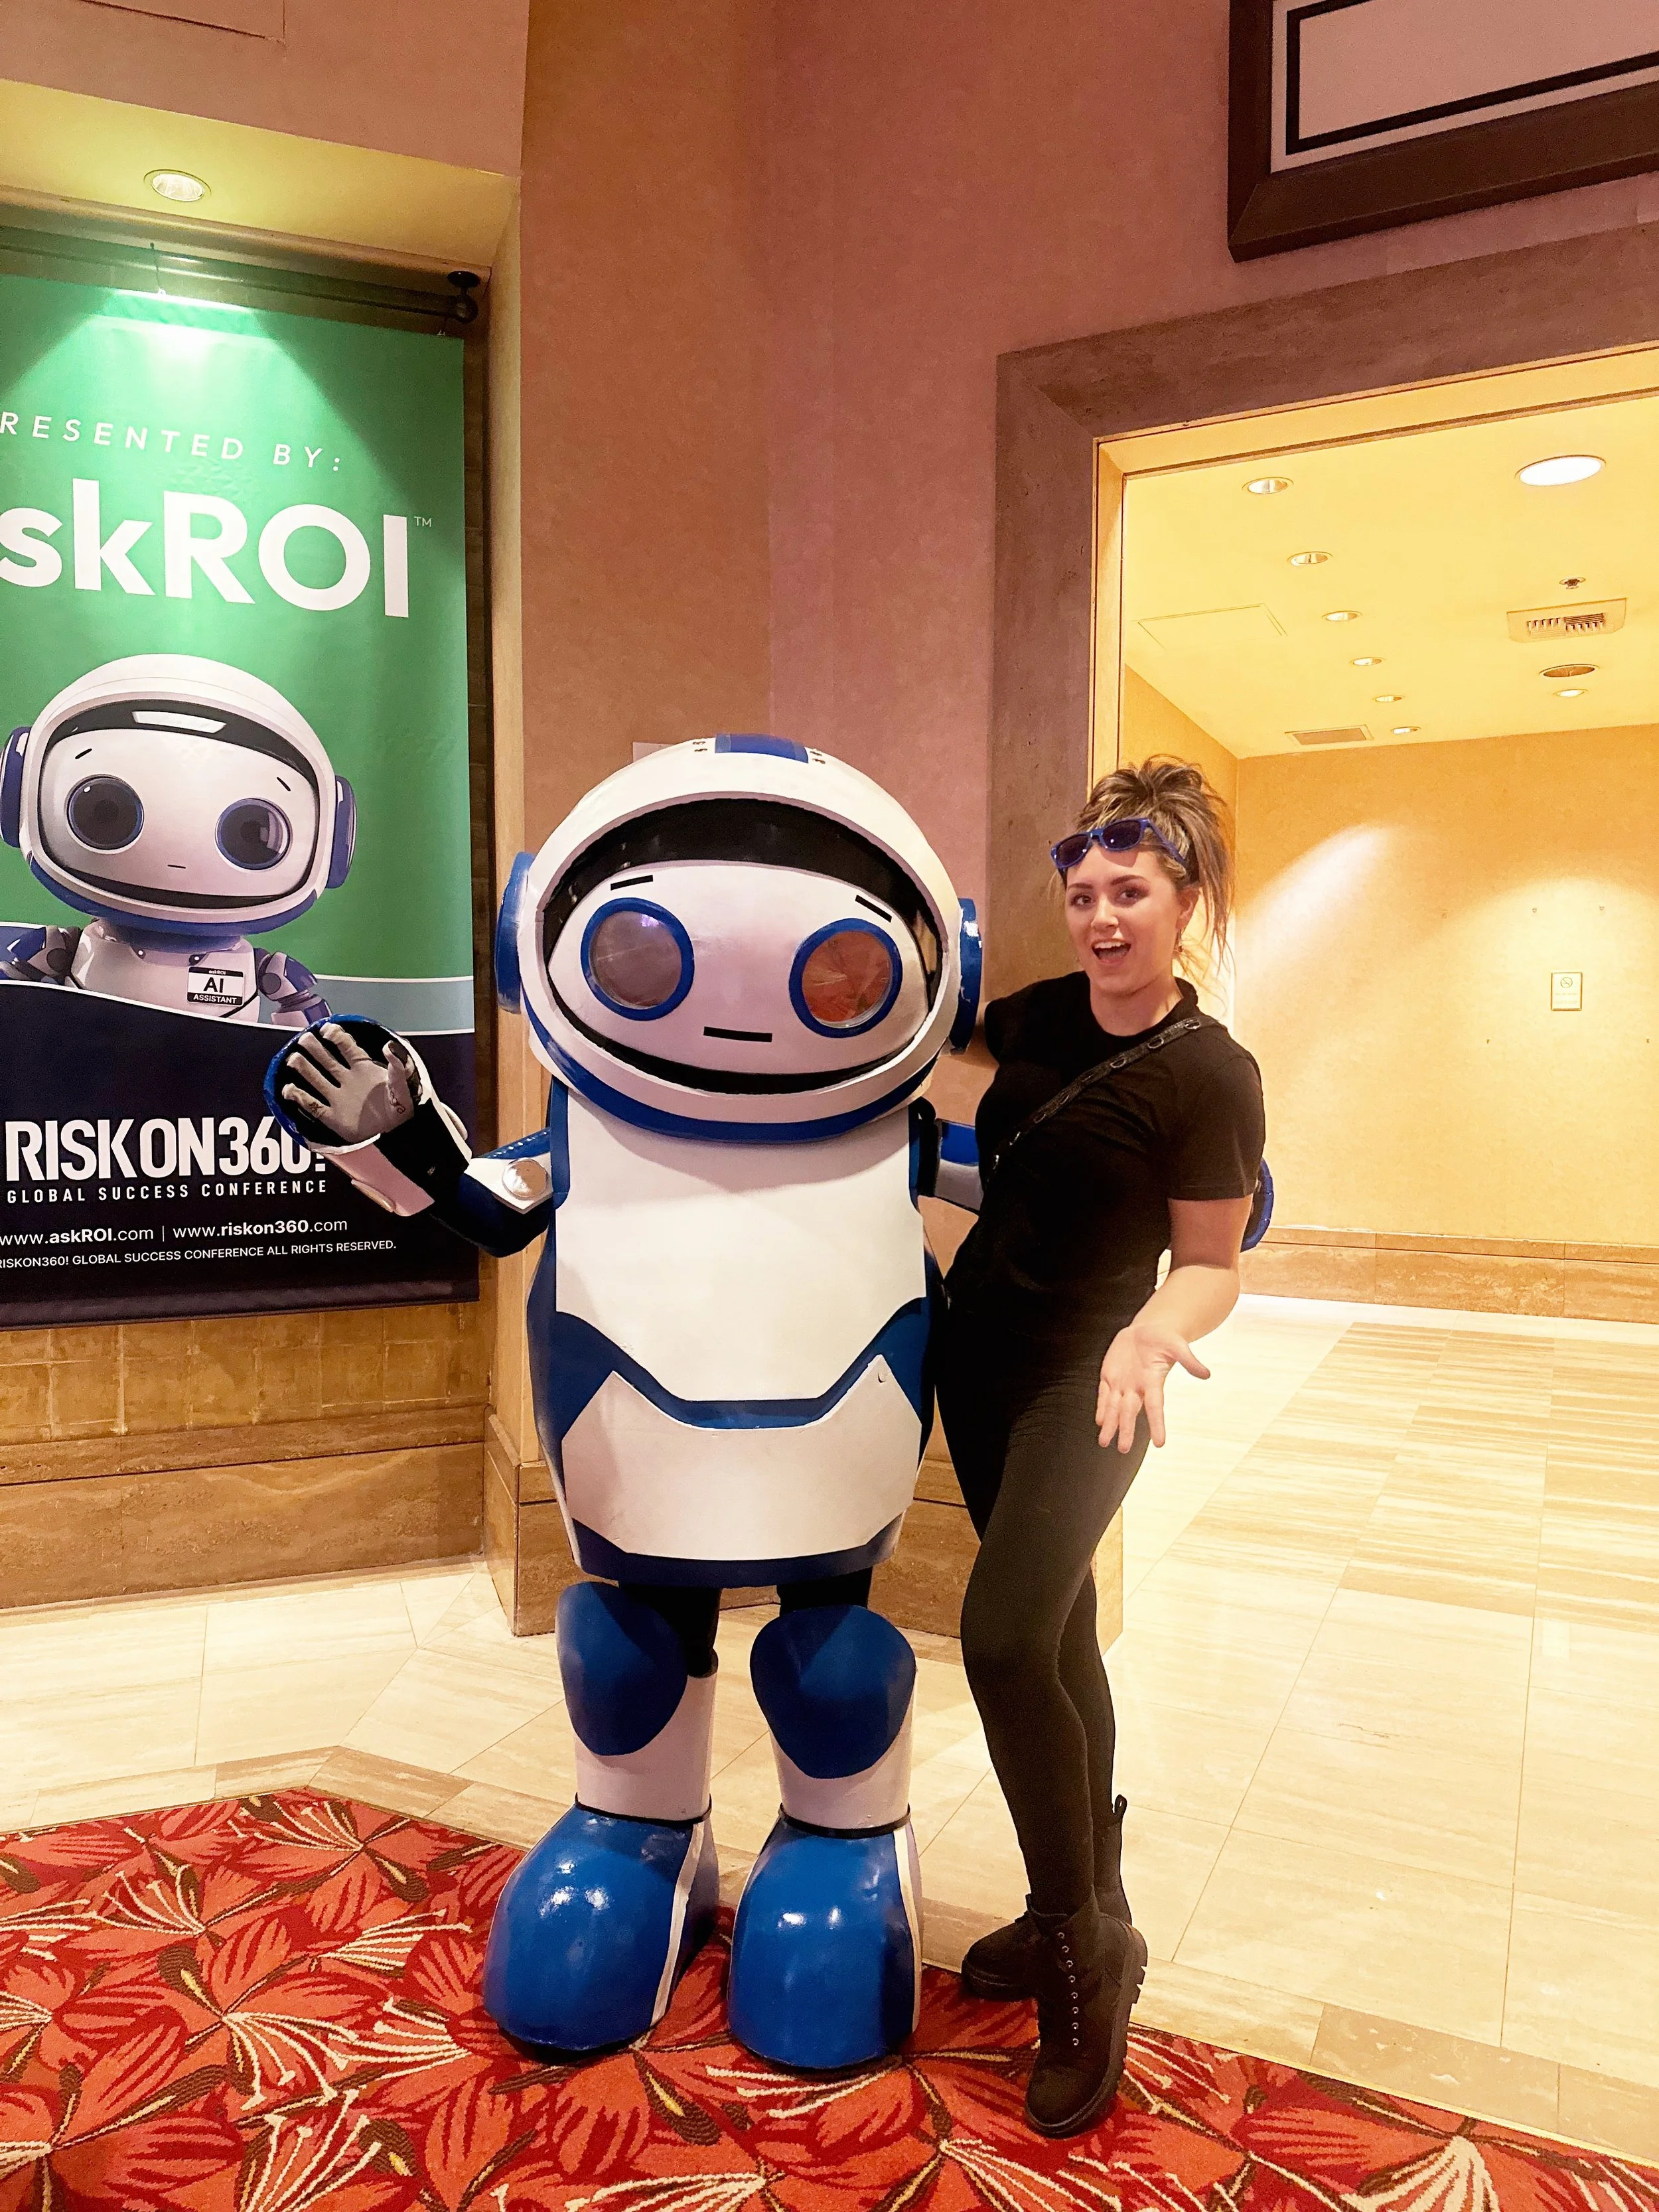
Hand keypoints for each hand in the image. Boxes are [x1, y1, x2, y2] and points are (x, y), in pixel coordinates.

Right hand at [280, 1024, 415, 1144]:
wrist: (399, 1133)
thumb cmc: (403, 1106)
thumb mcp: (403, 1082)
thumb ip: (397, 1063)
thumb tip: (390, 1045)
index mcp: (363, 1068)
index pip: (346, 1047)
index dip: (336, 1036)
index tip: (326, 1029)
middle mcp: (347, 1080)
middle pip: (326, 1059)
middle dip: (314, 1048)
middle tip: (304, 1039)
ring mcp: (338, 1098)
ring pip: (315, 1079)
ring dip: (303, 1068)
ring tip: (293, 1059)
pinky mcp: (332, 1117)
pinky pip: (312, 1105)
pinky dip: (299, 1097)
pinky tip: (288, 1089)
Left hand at [1096, 1321, 1210, 1451]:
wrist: (1146, 1329)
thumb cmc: (1165, 1339)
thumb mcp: (1178, 1346)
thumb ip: (1189, 1360)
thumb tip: (1206, 1374)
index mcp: (1153, 1381)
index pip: (1155, 1407)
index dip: (1157, 1425)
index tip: (1159, 1443)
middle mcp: (1137, 1387)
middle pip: (1130, 1412)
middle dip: (1126, 1430)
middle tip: (1123, 1449)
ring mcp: (1122, 1382)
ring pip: (1114, 1408)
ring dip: (1110, 1424)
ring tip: (1105, 1442)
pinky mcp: (1109, 1375)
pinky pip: (1104, 1395)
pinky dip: (1101, 1408)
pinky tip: (1100, 1421)